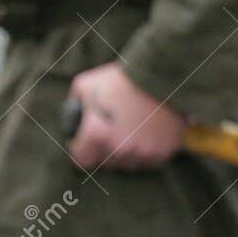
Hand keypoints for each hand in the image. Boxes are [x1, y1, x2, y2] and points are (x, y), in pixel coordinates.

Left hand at [66, 62, 185, 170]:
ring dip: (127, 152)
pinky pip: (150, 160)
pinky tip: (148, 133)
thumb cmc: (123, 78)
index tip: (86, 141)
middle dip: (105, 150)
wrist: (165, 73)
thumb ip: (74, 104)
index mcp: (96, 134)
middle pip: (106, 163)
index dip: (82, 150)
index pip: (81, 160)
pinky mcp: (164, 151)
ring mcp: (143, 152)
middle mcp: (119, 149)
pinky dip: (147, 151)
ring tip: (131, 130)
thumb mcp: (87, 84)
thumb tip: (71, 116)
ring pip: (128, 163)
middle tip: (112, 130)